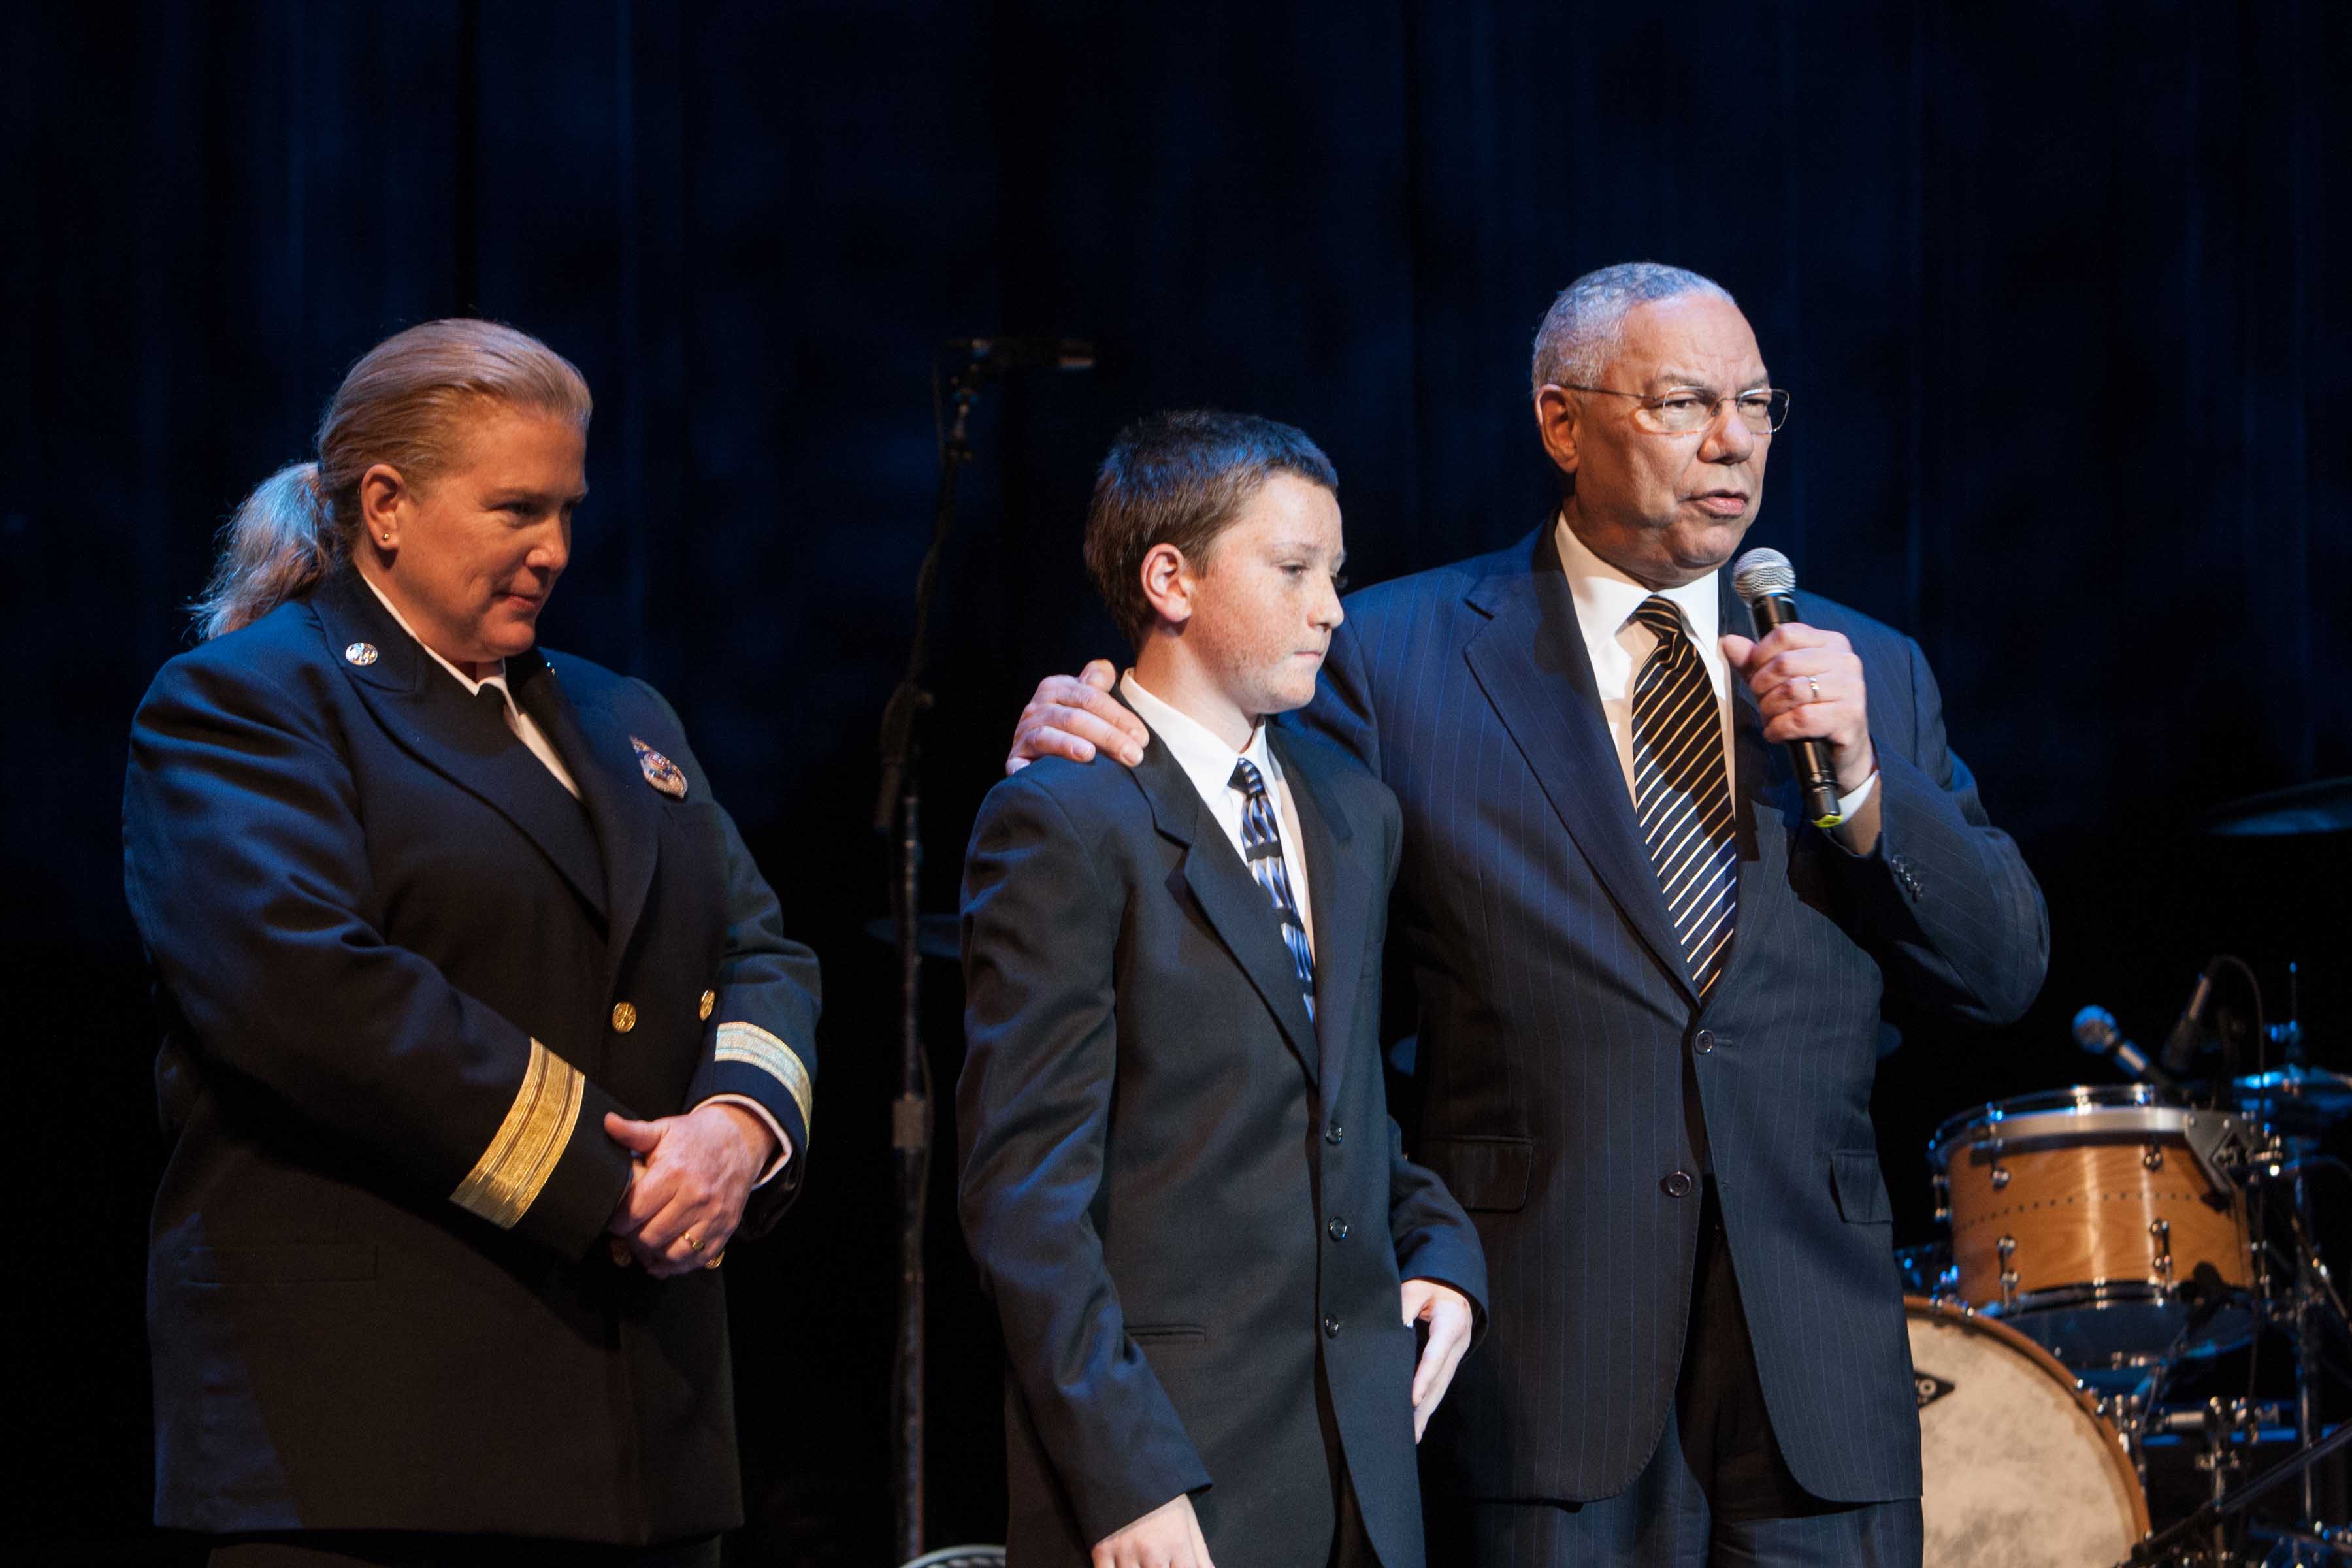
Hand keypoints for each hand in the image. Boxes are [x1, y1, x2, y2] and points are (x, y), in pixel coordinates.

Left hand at [602, 1104, 771, 1275]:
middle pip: (650, 1236)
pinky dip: (676, 1265)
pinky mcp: (725, 1228)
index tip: (615, 1218)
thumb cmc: (695, 1137)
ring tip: (645, 1243)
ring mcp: (713, 1215)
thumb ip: (633, 1132)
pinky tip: (663, 1258)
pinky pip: (696, 1259)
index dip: (618, 1220)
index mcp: (675, 1172)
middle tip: (628, 1230)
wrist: (740, 1141)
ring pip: (672, 1253)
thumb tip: (607, 1122)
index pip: (635, 1211)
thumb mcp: (664, 1129)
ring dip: (653, 1253)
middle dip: (633, 1237)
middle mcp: (696, 1197)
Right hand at [1008, 658, 1148, 773]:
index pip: (1091, 697)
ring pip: (1050, 734)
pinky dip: (1042, 760)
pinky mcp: (1015, 758)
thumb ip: (1098, 683)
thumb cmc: (1076, 728)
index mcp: (1055, 688)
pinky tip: (1057, 770)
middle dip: (1108, 736)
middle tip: (1134, 756)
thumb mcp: (1087, 701)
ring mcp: (1023, 732)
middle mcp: (1036, 707)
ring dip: (1073, 745)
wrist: (1041, 759)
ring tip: (1092, 755)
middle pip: (1075, 717)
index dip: (1119, 716)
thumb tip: (1106, 670)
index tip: (1142, 738)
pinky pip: (1027, 757)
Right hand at [1092, 1492, 1214, 1567]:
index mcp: (1177, 1544)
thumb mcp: (1187, 1519)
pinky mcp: (1101, 1549)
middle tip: (1155, 1562)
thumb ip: (1200, 1554)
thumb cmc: (1162, 1493)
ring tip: (1140, 1562)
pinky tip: (1120, 1564)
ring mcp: (1126, 1551)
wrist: (1125, 1462)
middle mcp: (1153, 1551)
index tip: (1174, 1567)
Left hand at [1403, 1278, 1473, 1441]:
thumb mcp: (1415, 1288)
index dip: (1424, 1378)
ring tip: (1413, 1435)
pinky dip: (1429, 1401)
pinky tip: (1418, 1419)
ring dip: (1427, 1411)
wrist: (1455, 1283)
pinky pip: (1440, 1383)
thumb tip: (1387, 1334)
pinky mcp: (1451, 1360)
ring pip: (1442, 1387)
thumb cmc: (1432, 1283)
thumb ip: (1402, 1309)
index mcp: (1452, 1323)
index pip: (1436, 1355)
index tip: (1413, 1399)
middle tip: (1410, 1432)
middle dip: (1425, 1407)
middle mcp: (1458, 1344)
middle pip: (1441, 1380)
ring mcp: (1457, 1354)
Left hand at [1720, 623, 1875, 792]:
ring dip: (1770, 710)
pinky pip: (1801, 718)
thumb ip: (1754, 662)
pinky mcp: (1849, 716)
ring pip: (1791, 691)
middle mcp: (1846, 660)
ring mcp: (1852, 688)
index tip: (1754, 675)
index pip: (1785, 634)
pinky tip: (1777, 733)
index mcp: (1830, 643)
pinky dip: (1779, 728)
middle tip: (1761, 702)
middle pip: (1784, 662)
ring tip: (1770, 718)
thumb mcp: (1779, 682)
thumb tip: (1729, 642)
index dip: (1759, 656)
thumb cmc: (1810, 708)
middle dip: (1762, 687)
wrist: (1842, 747)